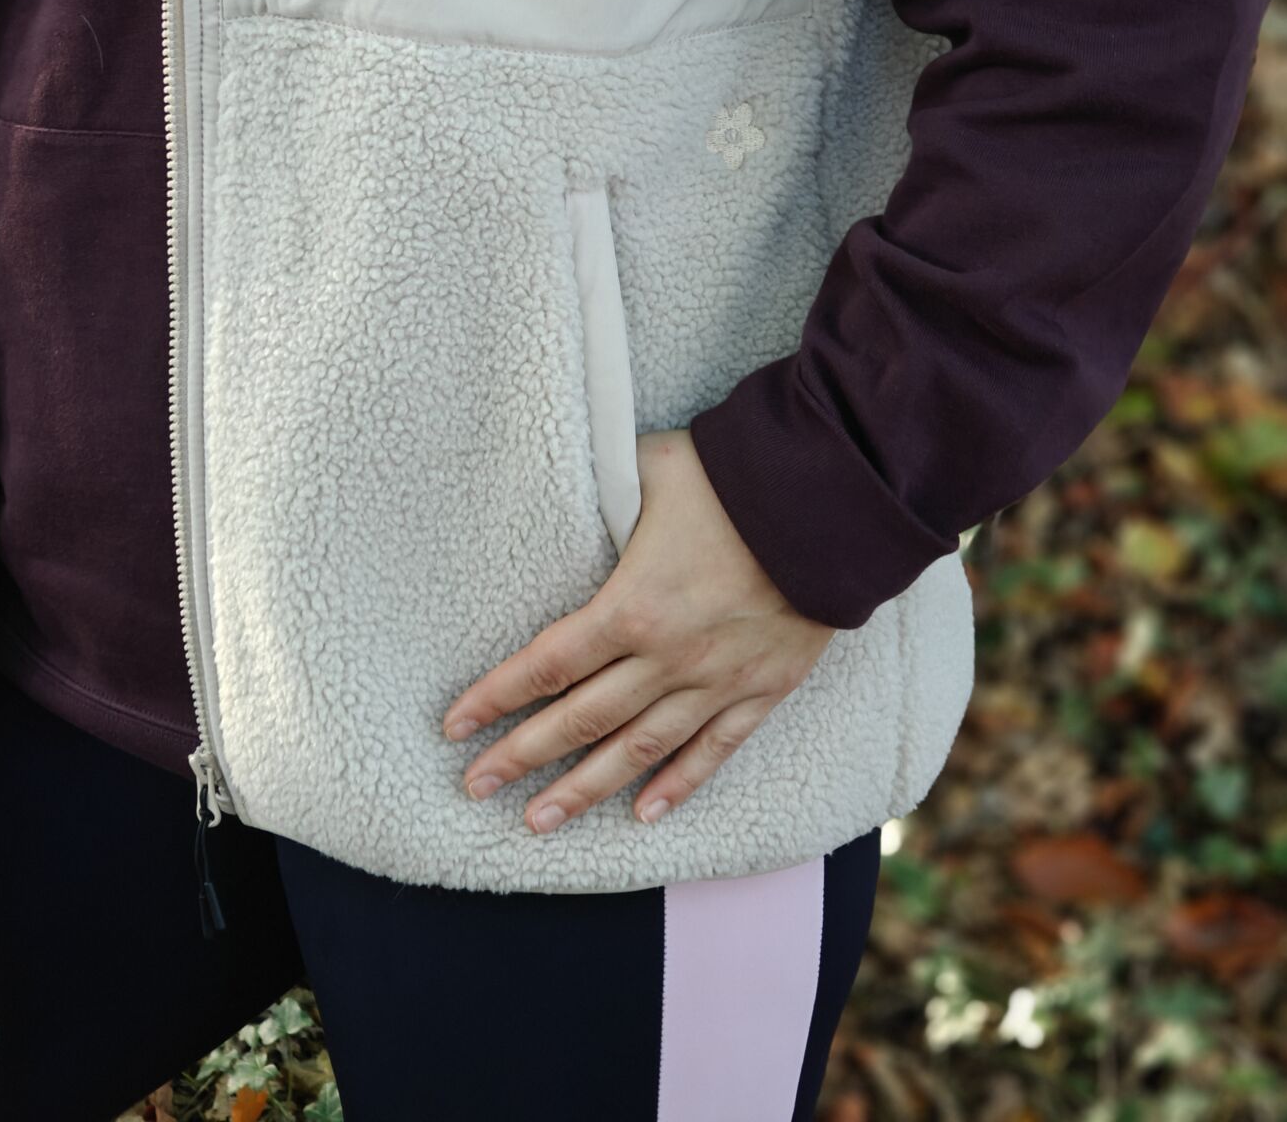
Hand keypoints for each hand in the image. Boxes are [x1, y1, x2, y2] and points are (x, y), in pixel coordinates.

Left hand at [440, 427, 835, 832]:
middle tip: (474, 788)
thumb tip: (568, 472)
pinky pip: (714, 749)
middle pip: (580, 719)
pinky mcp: (763, 687)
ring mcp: (717, 680)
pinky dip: (678, 783)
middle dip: (521, 756)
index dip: (496, 697)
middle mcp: (668, 657)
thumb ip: (605, 483)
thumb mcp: (651, 466)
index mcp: (632, 606)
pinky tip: (645, 813)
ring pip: (639, 749)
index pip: (547, 664)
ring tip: (539, 821)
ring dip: (586, 788)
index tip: (455, 726)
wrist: (832, 504)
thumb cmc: (735, 475)